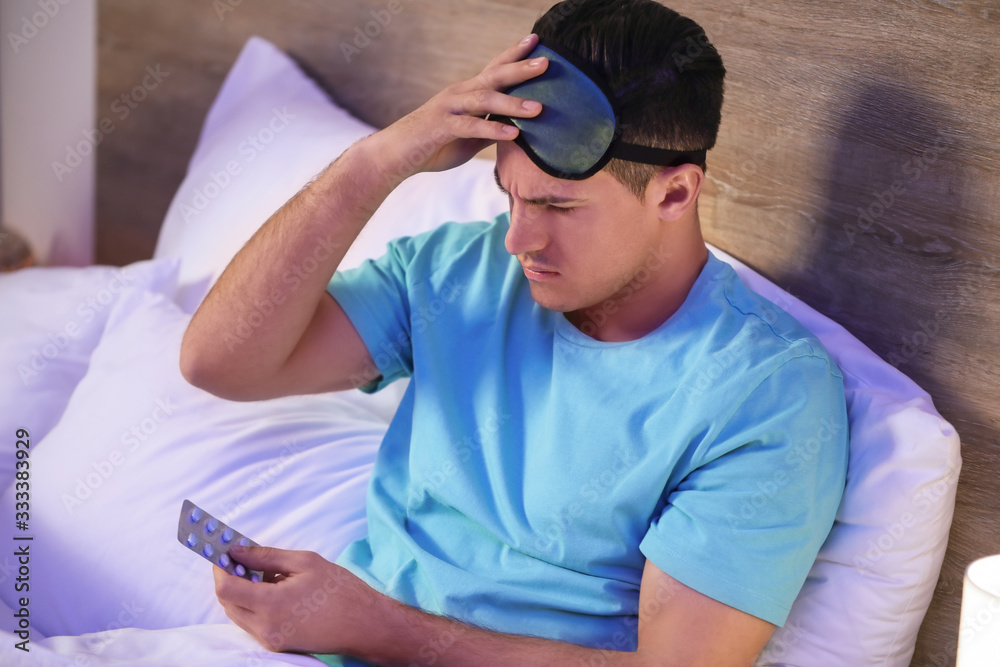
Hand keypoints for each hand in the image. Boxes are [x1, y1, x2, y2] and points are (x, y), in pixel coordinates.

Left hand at [213, 545, 379, 654]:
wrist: (364, 624)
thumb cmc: (339, 590)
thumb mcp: (305, 562)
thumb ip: (266, 556)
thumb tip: (236, 550)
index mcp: (271, 604)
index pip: (225, 588)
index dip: (219, 568)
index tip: (222, 552)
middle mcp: (265, 627)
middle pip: (227, 603)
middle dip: (228, 579)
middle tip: (241, 559)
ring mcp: (270, 639)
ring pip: (238, 614)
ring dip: (241, 592)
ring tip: (264, 574)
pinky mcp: (277, 644)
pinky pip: (252, 623)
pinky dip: (254, 604)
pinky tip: (275, 590)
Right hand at [369, 33, 547, 179]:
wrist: (395, 156)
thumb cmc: (433, 146)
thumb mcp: (469, 138)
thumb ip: (490, 130)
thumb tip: (517, 132)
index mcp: (466, 93)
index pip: (494, 69)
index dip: (514, 55)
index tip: (536, 41)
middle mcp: (459, 94)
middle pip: (494, 77)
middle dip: (521, 69)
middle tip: (547, 62)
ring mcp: (449, 108)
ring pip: (484, 100)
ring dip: (512, 103)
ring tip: (538, 108)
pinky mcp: (441, 127)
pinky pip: (470, 126)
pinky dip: (492, 130)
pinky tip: (513, 133)